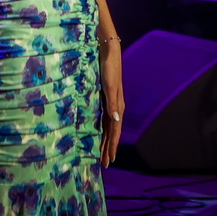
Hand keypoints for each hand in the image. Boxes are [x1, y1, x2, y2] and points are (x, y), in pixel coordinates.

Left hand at [99, 39, 124, 166]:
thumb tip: (115, 120)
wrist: (108, 53)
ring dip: (105, 141)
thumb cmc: (109, 69)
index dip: (111, 146)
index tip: (108, 160)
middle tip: (104, 163)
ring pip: (108, 128)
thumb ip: (112, 103)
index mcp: (117, 107)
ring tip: (102, 153)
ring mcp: (111, 103)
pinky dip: (102, 130)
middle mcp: (115, 108)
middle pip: (111, 133)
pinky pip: (104, 119)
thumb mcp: (110, 86)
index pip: (114, 132)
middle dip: (108, 148)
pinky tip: (99, 133)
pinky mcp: (106, 98)